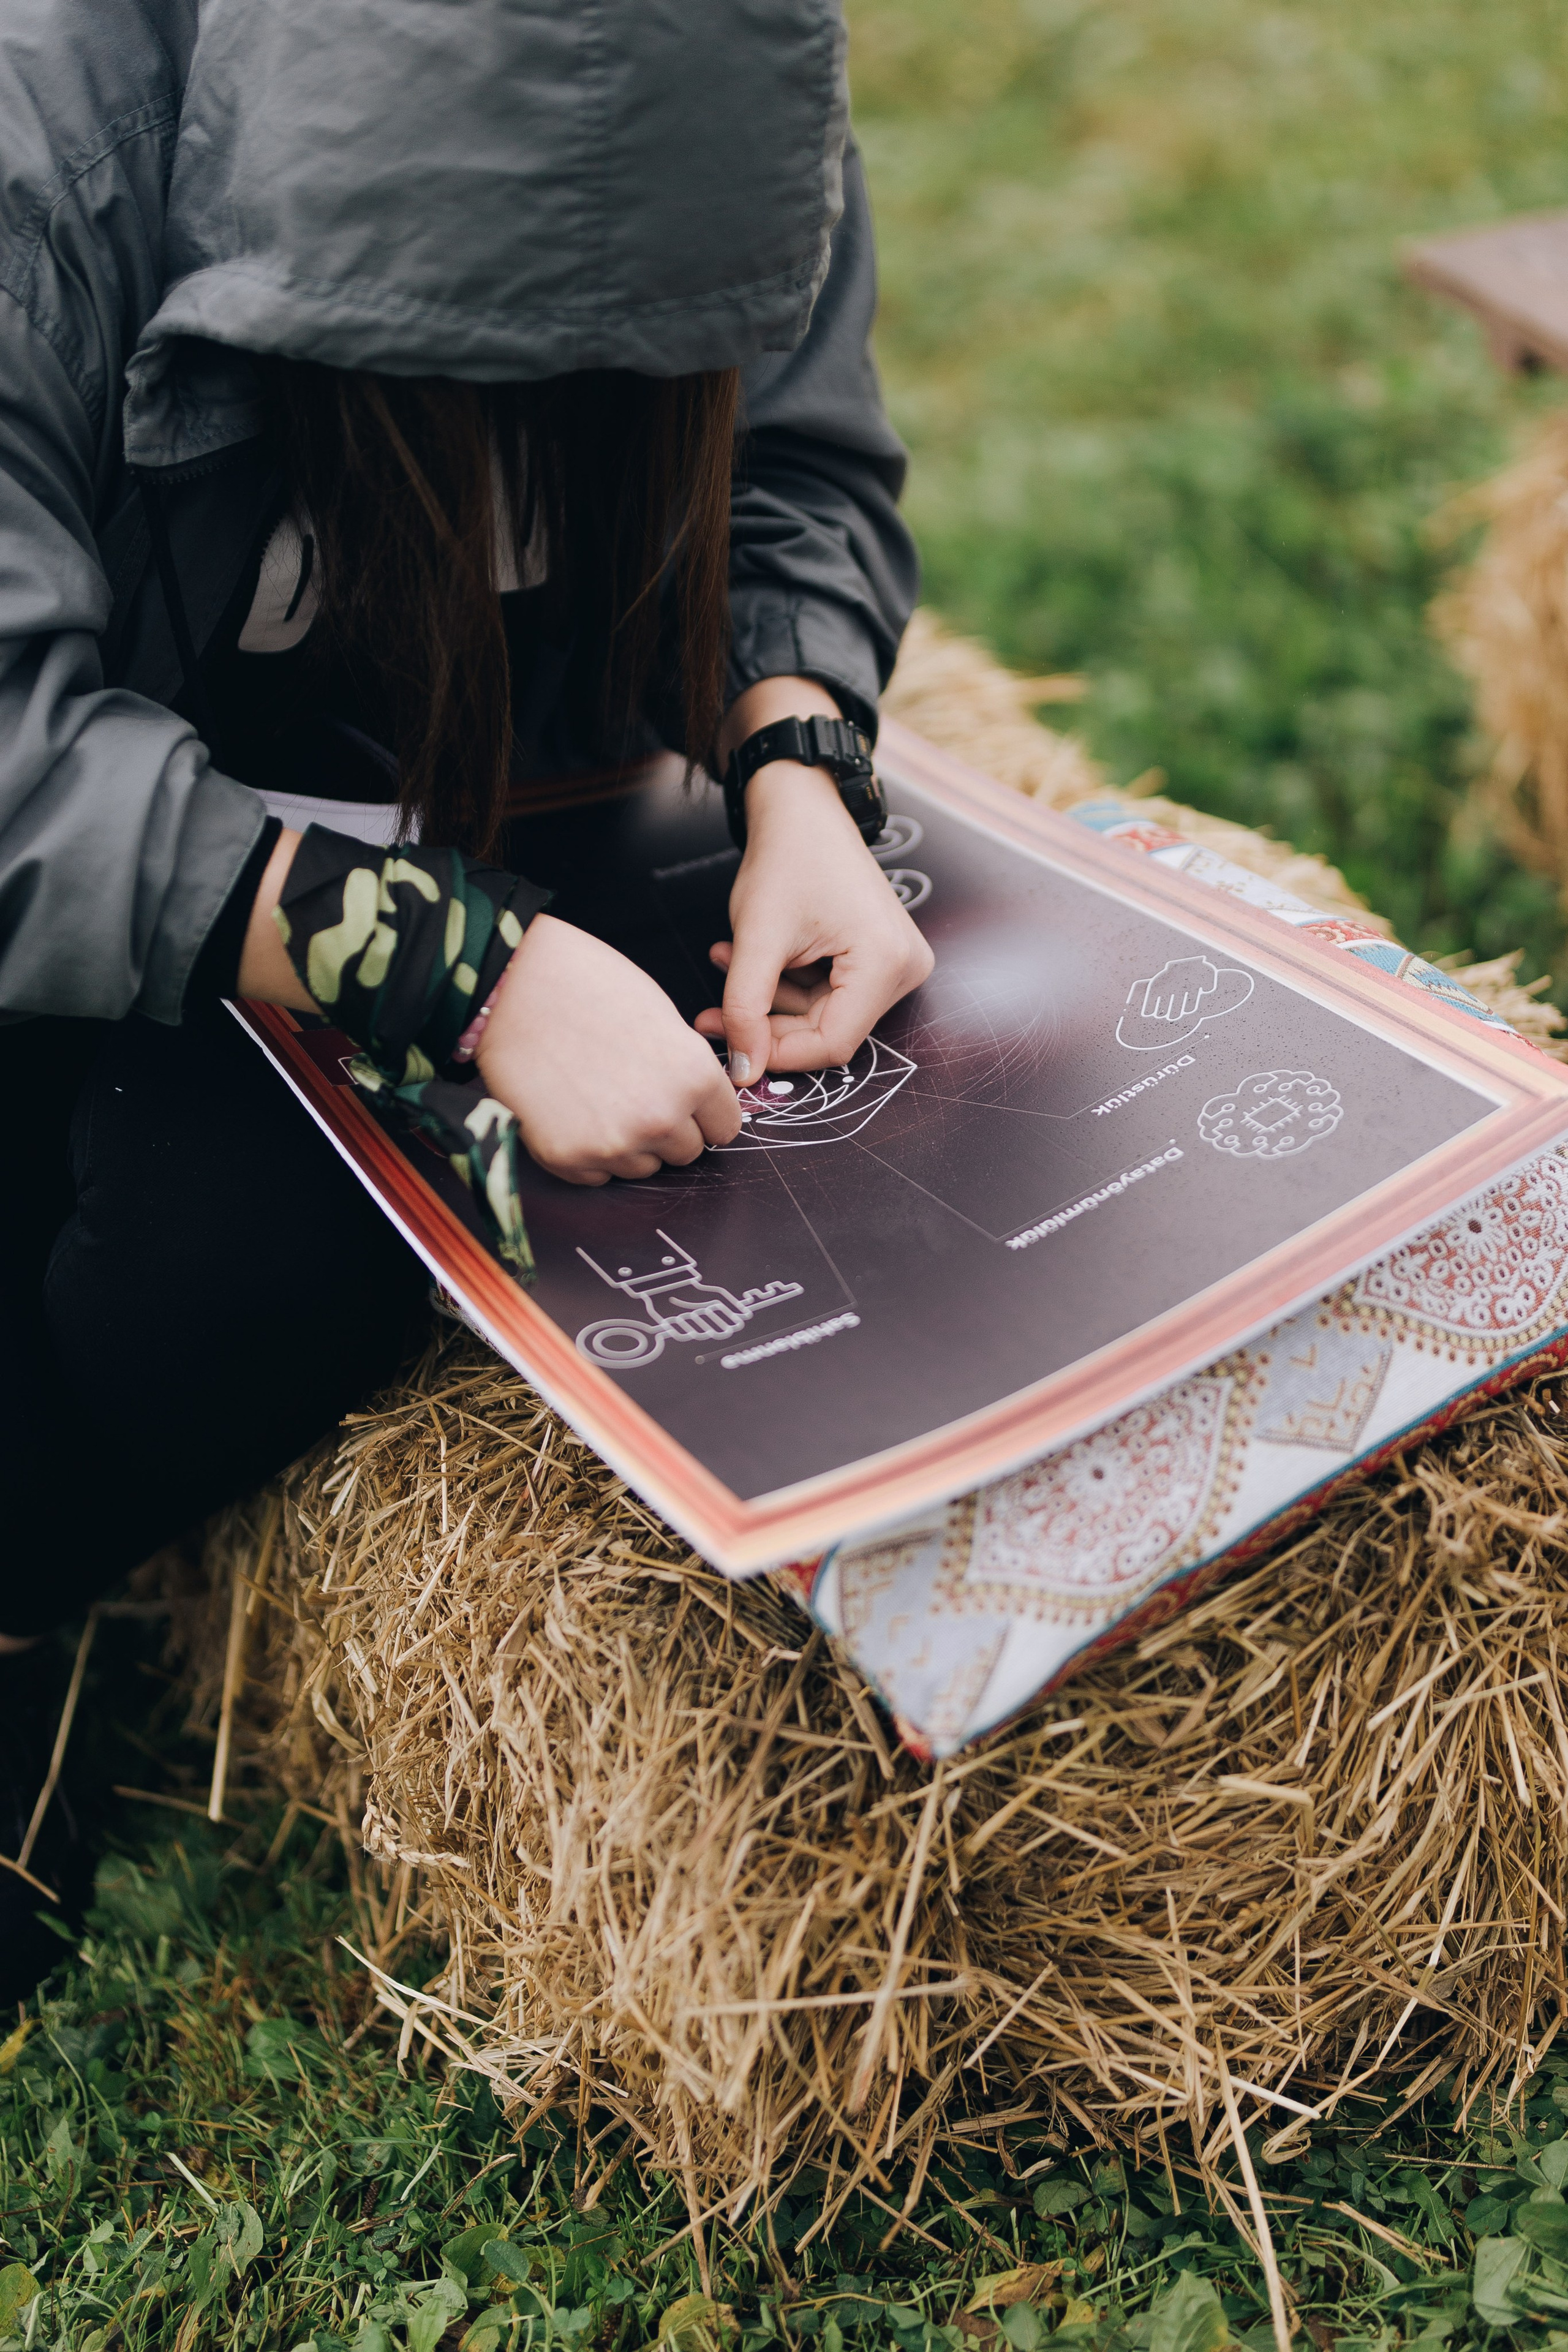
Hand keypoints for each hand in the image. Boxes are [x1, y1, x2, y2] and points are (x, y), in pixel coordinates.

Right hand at [476, 913, 739, 1183]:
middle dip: (667, 1131)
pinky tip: (572, 1112)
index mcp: (694, 1076)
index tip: (688, 1108)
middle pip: (687, 1153)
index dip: (705, 1115)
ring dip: (629, 1144)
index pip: (725, 1127)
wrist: (512, 988)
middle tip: (634, 1096)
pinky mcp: (569, 1159)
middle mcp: (660, 1117)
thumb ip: (686, 1068)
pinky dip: (589, 1152)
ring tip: (598, 1098)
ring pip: (643, 1167)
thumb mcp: (660, 1016)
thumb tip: (699, 1103)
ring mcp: (614, 1144)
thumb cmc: (585, 986)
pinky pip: (598, 1175)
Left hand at [695, 763, 933, 1078]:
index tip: (730, 1049)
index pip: (832, 1043)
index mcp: (886, 962)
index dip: (777, 1053)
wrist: (802, 807)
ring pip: (824, 1014)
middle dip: (766, 1024)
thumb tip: (742, 1072)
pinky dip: (787, 984)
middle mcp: (905, 968)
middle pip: (829, 1031)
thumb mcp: (757, 938)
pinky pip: (830, 992)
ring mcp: (897, 962)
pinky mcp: (880, 956)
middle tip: (710, 1015)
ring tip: (723, 963)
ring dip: (769, 1000)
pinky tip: (748, 958)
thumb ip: (745, 1009)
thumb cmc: (786, 857)